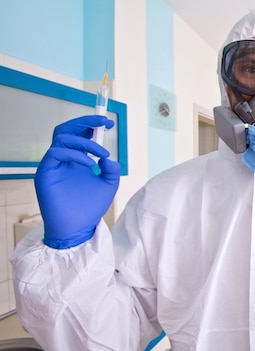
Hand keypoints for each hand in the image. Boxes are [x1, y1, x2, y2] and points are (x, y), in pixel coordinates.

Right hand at [35, 115, 120, 248]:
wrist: (78, 228)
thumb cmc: (90, 207)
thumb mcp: (108, 185)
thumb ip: (111, 169)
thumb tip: (107, 157)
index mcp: (76, 159)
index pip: (79, 134)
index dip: (91, 125)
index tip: (108, 123)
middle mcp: (63, 159)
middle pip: (66, 130)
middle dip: (85, 122)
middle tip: (102, 122)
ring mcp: (53, 164)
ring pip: (61, 138)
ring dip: (84, 141)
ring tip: (101, 152)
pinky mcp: (45, 173)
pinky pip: (56, 153)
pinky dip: (75, 154)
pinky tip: (90, 164)